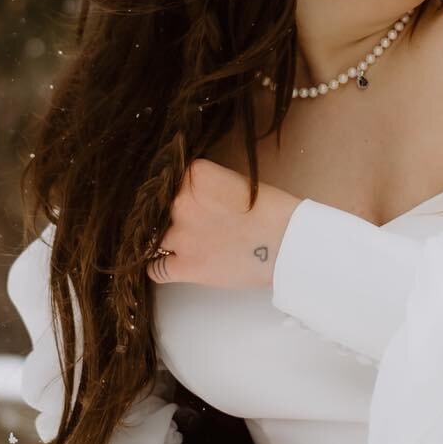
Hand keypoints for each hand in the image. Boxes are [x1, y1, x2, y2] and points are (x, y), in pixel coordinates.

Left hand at [146, 160, 299, 290]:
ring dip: (167, 239)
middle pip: (161, 205)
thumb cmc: (275, 213)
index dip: (185, 188)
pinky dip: (161, 266)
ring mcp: (179, 236)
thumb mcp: (241, 184)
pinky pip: (155, 268)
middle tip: (197, 222)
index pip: (174, 176)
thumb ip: (211, 186)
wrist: (288, 245)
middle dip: (176, 213)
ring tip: (188, 243)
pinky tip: (173, 263)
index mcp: (197, 175)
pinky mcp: (184, 266)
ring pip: (154, 236)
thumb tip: (199, 199)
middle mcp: (181, 202)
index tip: (195, 196)